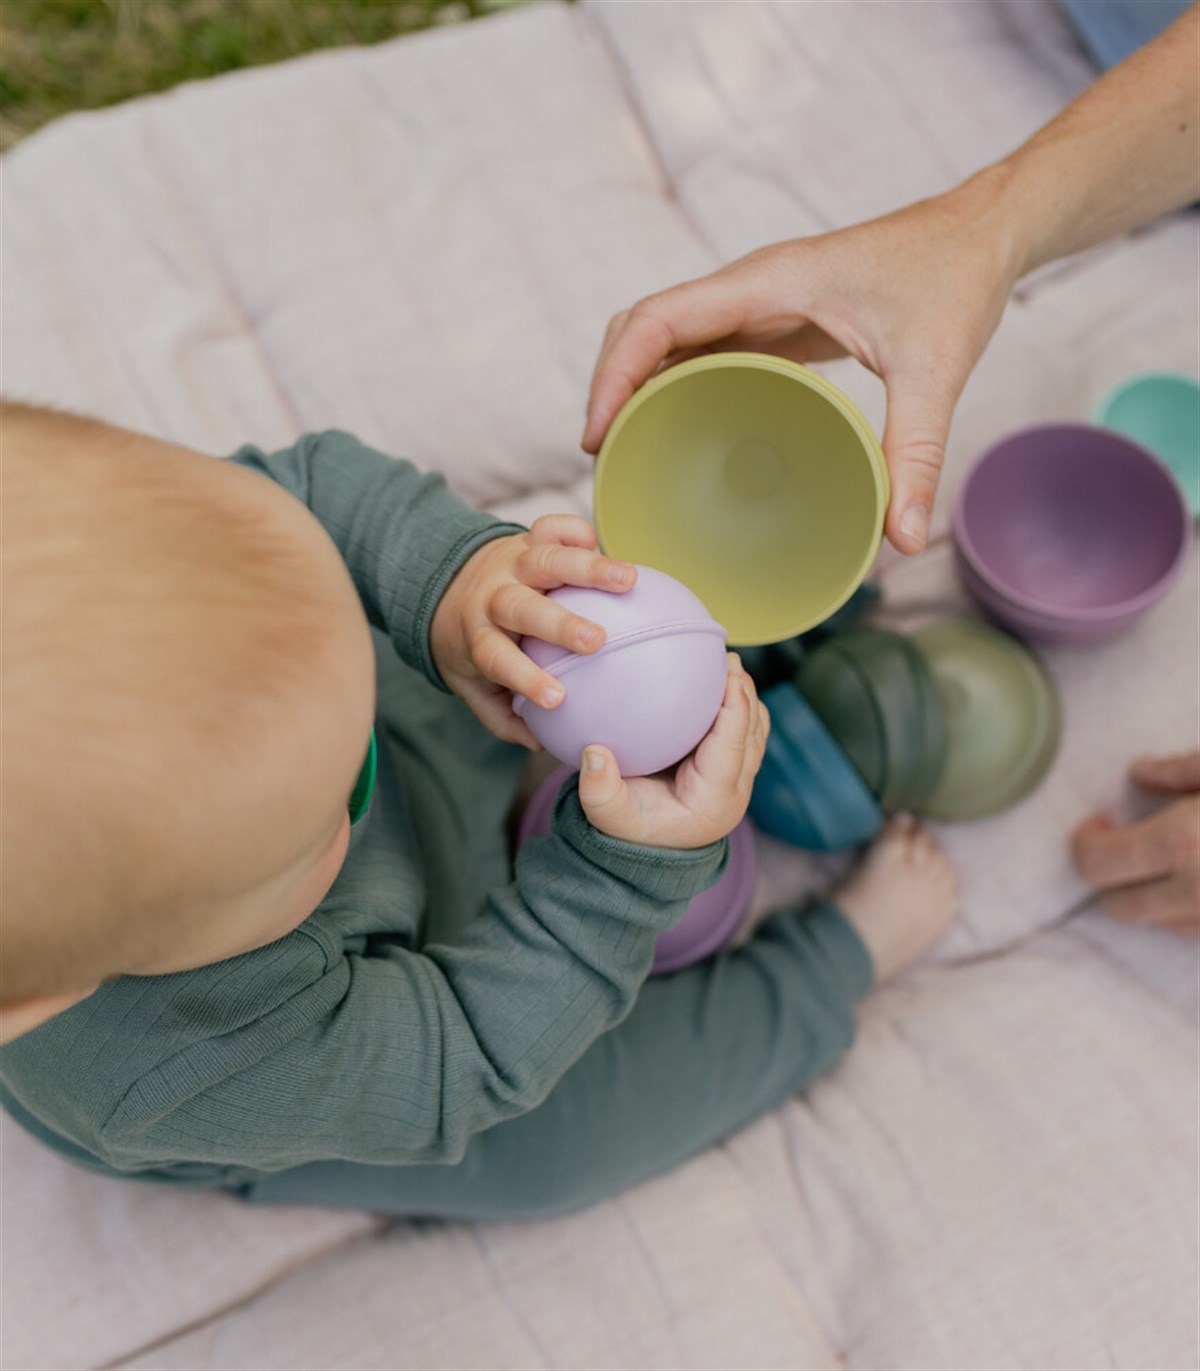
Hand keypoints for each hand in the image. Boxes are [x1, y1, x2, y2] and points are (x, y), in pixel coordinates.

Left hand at [431, 514, 635, 747]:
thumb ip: (501, 717)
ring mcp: (513, 563)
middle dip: (559, 622)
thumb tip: (540, 743)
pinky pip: (554, 528)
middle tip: (596, 640)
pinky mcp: (530, 538)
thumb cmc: (471, 644)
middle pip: (522, 606)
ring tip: (629, 579)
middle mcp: (494, 596)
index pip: (498, 659)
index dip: (526, 677)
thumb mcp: (470, 685)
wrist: (443, 581)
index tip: (558, 698)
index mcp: (479, 637)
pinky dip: (577, 532)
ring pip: (546, 559)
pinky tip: (602, 544)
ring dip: (588, 568)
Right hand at [577, 654, 767, 847]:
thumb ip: (599, 790)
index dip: (736, 706)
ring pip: (755, 730)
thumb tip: (594, 753)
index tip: (730, 672)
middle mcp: (735, 789)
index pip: (734, 746)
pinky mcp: (732, 769)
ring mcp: (738, 780)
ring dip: (745, 696)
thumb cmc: (630, 830)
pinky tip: (714, 682)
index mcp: (714, 799)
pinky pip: (745, 731)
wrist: (647, 847)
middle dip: (745, 692)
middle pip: (753, 732)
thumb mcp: (608, 816)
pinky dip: (737, 705)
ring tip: (725, 664)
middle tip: (727, 656)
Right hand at [582, 175, 1022, 553]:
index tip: (596, 434)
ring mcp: (758, 301)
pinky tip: (677, 430)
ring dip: (634, 384)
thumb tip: (902, 540)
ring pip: (666, 336)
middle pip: (643, 326)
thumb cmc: (955, 280)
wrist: (982, 232)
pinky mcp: (774, 318)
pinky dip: (672, 384)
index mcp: (769, 282)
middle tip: (601, 457)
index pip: (658, 319)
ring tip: (623, 450)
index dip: (614, 375)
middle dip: (609, 385)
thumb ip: (916, 454)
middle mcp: (751, 287)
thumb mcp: (936, 369)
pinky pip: (702, 347)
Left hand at [1071, 751, 1199, 932]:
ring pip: (1162, 924)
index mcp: (1182, 844)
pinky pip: (1198, 931)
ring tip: (1174, 859)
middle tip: (1130, 844)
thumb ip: (1182, 769)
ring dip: (1156, 897)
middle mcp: (1198, 894)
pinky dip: (1191, 910)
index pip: (1097, 865)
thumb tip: (1141, 772)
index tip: (1098, 824)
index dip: (1087, 844)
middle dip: (1116, 878)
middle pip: (1122, 906)